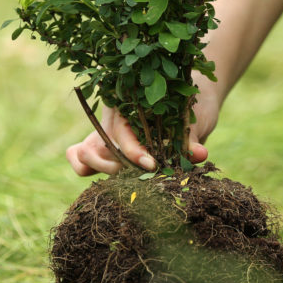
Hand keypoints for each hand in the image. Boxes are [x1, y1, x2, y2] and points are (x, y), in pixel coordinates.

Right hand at [65, 82, 219, 175]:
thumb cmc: (192, 106)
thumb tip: (200, 155)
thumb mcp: (193, 119)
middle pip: (94, 147)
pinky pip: (82, 161)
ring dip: (104, 171)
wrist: (193, 102)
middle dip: (115, 167)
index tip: (152, 165)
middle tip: (141, 177)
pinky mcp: (103, 149)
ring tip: (132, 180)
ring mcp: (102, 133)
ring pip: (83, 156)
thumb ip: (191, 137)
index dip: (133, 152)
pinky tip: (118, 181)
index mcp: (127, 101)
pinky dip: (91, 170)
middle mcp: (109, 117)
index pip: (120, 131)